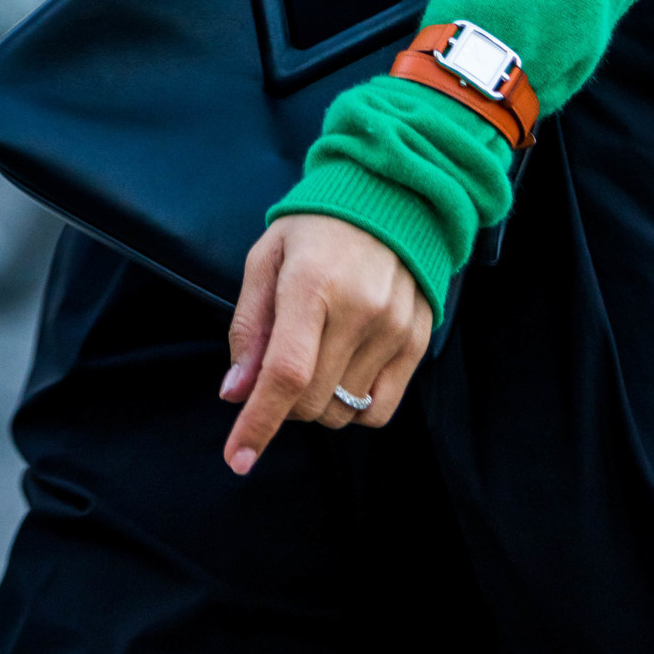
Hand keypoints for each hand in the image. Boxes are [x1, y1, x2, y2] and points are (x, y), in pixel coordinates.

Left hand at [218, 214, 431, 475]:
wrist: (391, 195)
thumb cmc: (317, 226)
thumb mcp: (267, 258)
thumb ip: (249, 326)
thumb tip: (235, 392)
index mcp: (312, 284)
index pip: (285, 374)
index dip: (258, 423)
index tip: (236, 458)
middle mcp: (359, 309)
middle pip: (311, 401)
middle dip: (283, 403)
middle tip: (280, 367)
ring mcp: (394, 327)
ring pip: (343, 411)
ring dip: (318, 403)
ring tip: (317, 357)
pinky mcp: (418, 340)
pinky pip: (380, 409)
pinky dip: (354, 408)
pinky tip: (345, 373)